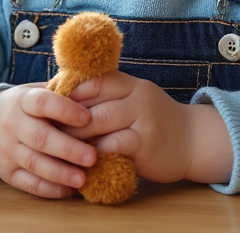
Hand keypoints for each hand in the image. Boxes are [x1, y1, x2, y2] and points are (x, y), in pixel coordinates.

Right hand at [0, 84, 98, 197]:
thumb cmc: (25, 106)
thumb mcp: (36, 91)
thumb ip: (63, 93)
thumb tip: (98, 94)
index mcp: (23, 101)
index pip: (43, 103)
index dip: (65, 110)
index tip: (87, 118)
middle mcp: (12, 125)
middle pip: (40, 138)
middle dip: (68, 149)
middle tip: (92, 157)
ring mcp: (7, 150)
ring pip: (35, 163)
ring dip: (61, 173)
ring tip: (83, 179)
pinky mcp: (6, 173)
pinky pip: (28, 184)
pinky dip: (50, 189)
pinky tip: (69, 190)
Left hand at [63, 71, 232, 184]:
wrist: (193, 141)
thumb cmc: (154, 121)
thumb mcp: (135, 100)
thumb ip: (108, 98)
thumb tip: (62, 100)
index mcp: (132, 84)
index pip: (93, 80)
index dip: (69, 92)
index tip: (51, 107)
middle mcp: (138, 97)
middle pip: (93, 101)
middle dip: (66, 117)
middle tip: (46, 129)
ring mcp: (144, 120)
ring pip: (100, 121)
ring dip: (76, 134)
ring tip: (59, 145)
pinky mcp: (146, 144)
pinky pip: (113, 146)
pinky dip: (94, 152)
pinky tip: (82, 160)